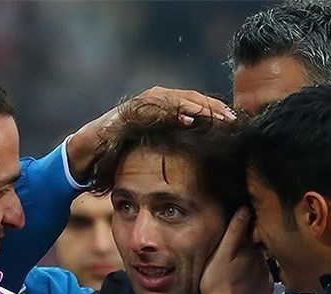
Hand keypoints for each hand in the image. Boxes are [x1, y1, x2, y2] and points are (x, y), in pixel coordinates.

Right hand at [66, 86, 235, 181]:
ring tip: (218, 119)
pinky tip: (190, 121)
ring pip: (179, 100)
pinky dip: (174, 113)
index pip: (200, 105)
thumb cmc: (125, 152)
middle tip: (234, 120)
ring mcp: (145, 102)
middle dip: (215, 109)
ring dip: (200, 108)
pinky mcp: (133, 109)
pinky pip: (158, 109)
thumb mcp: (158, 148)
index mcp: (168, 106)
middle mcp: (158, 98)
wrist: (91, 151)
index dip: (219, 113)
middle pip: (194, 99)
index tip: (238, 124)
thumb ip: (178, 145)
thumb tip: (208, 157)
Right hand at [199, 207, 272, 293]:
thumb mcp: (220, 255)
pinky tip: (243, 285)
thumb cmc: (217, 284)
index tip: (238, 234)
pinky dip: (254, 280)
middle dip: (249, 249)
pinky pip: (262, 280)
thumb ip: (234, 232)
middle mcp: (264, 262)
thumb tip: (245, 209)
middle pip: (258, 249)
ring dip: (252, 265)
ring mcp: (267, 277)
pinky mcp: (266, 291)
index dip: (247, 231)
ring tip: (236, 273)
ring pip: (260, 265)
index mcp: (252, 250)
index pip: (254, 233)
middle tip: (233, 257)